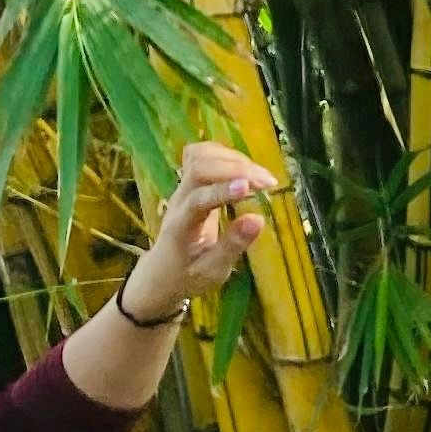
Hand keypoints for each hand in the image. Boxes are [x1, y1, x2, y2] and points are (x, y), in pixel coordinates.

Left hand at [124, 143, 277, 319]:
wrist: (161, 272)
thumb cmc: (187, 276)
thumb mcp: (212, 272)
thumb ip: (232, 246)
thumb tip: (258, 219)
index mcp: (181, 226)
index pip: (198, 199)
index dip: (223, 190)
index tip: (251, 188)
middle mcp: (178, 200)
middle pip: (199, 167)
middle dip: (237, 168)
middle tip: (269, 183)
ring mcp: (181, 188)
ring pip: (200, 155)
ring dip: (233, 159)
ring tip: (260, 177)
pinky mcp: (188, 182)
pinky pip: (202, 155)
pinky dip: (227, 156)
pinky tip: (246, 171)